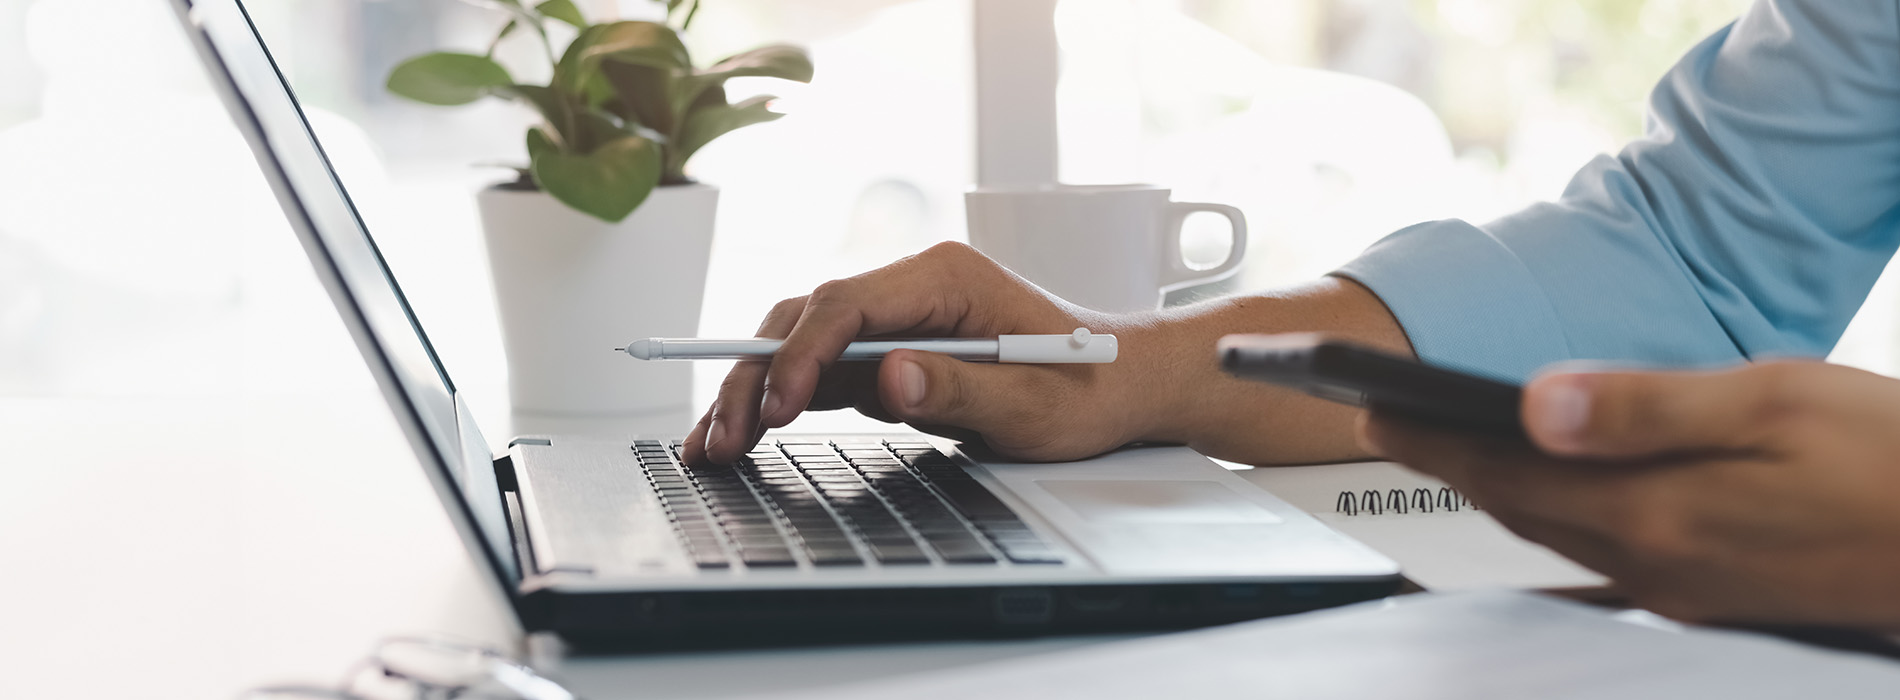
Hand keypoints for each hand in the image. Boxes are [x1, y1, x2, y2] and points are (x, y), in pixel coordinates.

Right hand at [681, 242, 1163, 464]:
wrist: (1120, 388)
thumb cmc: (1088, 388)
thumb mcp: (1034, 402)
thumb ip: (961, 386)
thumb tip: (891, 377)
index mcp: (944, 277)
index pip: (846, 304)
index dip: (802, 355)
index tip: (779, 408)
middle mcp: (910, 290)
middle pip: (807, 320)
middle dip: (757, 376)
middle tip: (724, 438)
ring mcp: (894, 322)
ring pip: (799, 345)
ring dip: (753, 391)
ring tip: (712, 446)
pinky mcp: (888, 356)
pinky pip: (819, 376)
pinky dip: (778, 404)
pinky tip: (741, 436)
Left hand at [1360, 360, 1899, 628]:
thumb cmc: (1888, 455)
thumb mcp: (1770, 401)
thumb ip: (1644, 405)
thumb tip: (1533, 405)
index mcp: (1656, 511)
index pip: (1506, 472)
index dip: (1429, 438)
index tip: (1365, 406)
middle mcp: (1654, 564)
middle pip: (1519, 509)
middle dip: (1446, 465)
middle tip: (1383, 422)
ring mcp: (1681, 591)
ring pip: (1556, 538)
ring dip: (1495, 496)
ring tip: (1446, 453)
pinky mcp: (1710, 597)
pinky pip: (1602, 561)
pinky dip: (1555, 526)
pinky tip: (1549, 510)